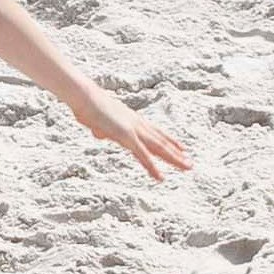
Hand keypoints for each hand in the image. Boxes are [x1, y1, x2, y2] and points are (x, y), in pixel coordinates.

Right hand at [71, 88, 191, 180]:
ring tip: (187, 168)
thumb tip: (99, 133)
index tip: (182, 147)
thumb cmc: (85, 103)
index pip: (156, 131)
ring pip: (158, 148)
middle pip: (161, 141)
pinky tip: (160, 177)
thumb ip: (101, 127)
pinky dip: (152, 167)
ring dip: (173, 159)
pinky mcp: (126, 137)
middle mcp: (137, 123)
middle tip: (190, 163)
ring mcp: (133, 130)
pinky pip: (143, 155)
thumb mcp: (96, 118)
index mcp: (131, 118)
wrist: (84, 96)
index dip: (169, 140)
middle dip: (176, 153)